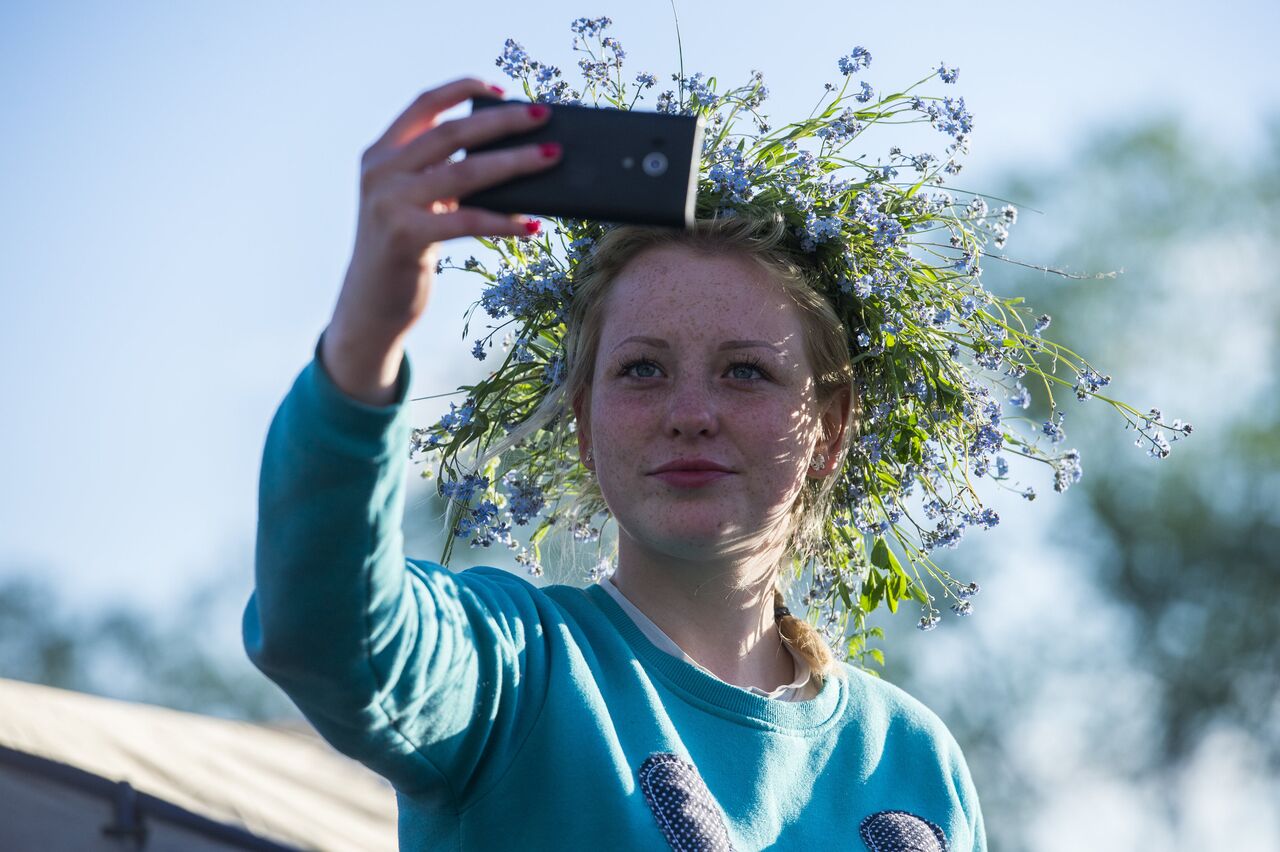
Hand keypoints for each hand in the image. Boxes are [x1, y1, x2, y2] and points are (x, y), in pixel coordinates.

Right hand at [322, 77, 559, 402]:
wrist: (370, 303)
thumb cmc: (404, 249)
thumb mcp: (413, 202)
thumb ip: (440, 175)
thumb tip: (510, 158)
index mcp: (381, 154)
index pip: (424, 105)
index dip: (463, 89)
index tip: (502, 89)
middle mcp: (381, 172)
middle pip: (453, 132)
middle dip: (503, 121)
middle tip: (543, 116)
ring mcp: (390, 203)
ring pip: (466, 172)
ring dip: (515, 163)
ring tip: (551, 157)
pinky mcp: (407, 236)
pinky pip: (469, 221)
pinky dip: (505, 221)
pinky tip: (532, 225)